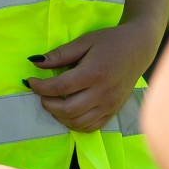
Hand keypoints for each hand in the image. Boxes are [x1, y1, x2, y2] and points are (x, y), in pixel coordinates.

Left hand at [23, 20, 159, 132]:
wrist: (138, 48)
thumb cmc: (110, 42)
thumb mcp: (84, 42)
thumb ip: (60, 54)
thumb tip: (36, 63)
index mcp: (94, 73)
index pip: (60, 87)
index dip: (40, 87)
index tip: (30, 81)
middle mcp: (102, 93)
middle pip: (67, 109)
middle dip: (47, 103)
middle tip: (41, 93)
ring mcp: (109, 105)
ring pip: (77, 122)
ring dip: (59, 116)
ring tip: (53, 102)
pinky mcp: (113, 111)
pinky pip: (90, 127)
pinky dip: (75, 123)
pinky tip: (69, 111)